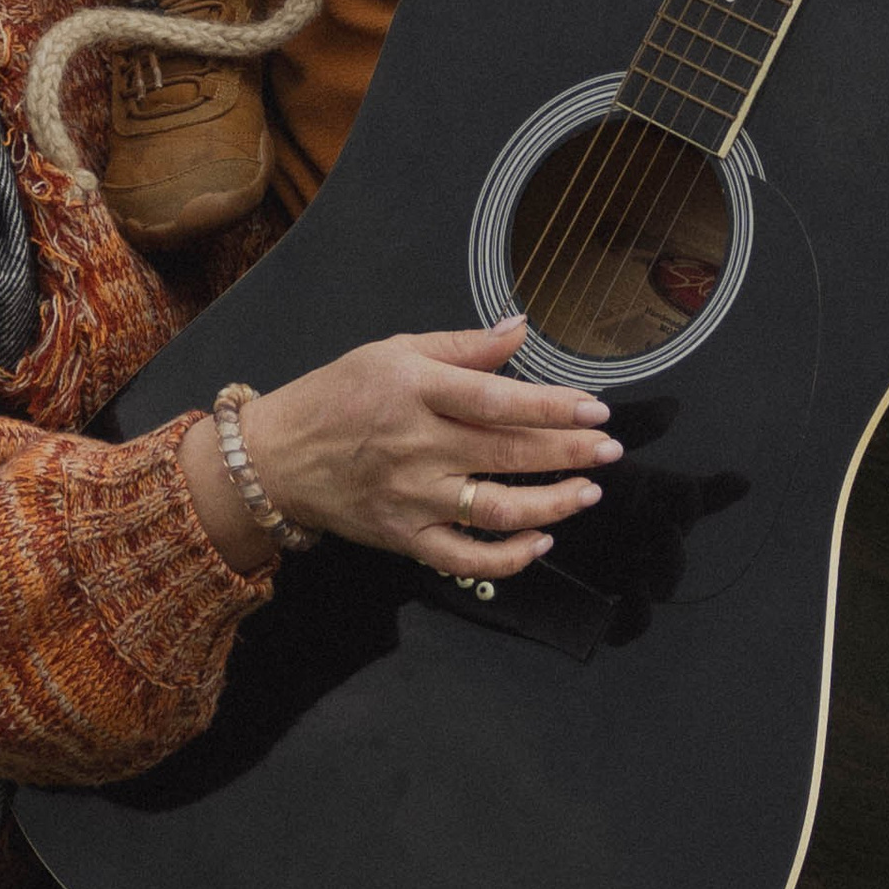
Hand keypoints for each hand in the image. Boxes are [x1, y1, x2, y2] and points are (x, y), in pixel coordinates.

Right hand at [179, 319, 619, 579]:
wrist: (278, 457)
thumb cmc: (338, 394)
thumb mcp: (394, 350)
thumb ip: (463, 346)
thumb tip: (520, 329)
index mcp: (416, 389)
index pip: (498, 400)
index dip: (553, 407)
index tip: (596, 409)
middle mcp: (418, 445)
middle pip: (507, 454)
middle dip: (569, 453)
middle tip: (610, 450)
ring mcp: (413, 497)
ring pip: (496, 510)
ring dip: (552, 505)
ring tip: (589, 492)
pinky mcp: (406, 538)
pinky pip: (466, 559)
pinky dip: (508, 558)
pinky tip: (542, 542)